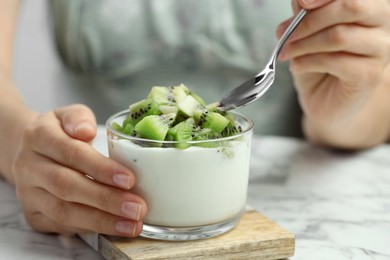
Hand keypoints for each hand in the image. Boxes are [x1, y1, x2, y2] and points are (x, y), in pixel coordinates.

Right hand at [12, 104, 146, 236]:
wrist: (30, 151)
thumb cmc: (60, 132)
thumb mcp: (69, 115)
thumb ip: (79, 118)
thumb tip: (86, 130)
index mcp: (39, 137)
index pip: (71, 154)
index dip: (101, 169)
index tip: (129, 179)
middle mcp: (29, 166)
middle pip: (67, 186)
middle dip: (106, 199)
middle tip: (137, 207)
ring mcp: (28, 193)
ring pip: (64, 212)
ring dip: (101, 221)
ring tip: (132, 224)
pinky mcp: (33, 215)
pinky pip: (61, 226)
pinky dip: (90, 229)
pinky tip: (114, 227)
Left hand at [277, 0, 389, 124]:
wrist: (324, 101)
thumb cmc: (318, 64)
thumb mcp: (306, 33)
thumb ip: (307, 14)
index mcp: (371, 5)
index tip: (302, 2)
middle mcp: (383, 22)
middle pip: (351, 6)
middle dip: (310, 20)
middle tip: (284, 33)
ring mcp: (381, 49)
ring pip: (340, 35)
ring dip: (304, 44)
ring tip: (286, 52)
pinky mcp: (371, 75)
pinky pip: (335, 61)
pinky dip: (308, 62)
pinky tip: (296, 67)